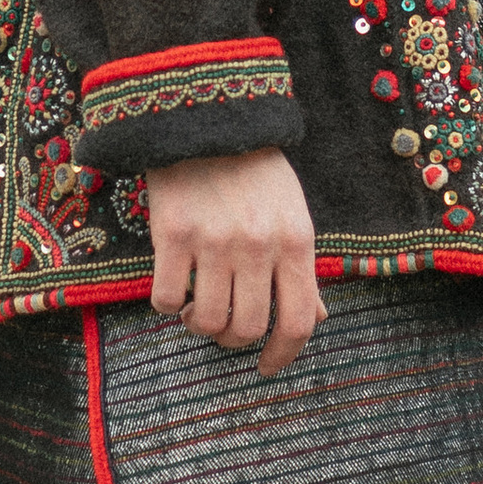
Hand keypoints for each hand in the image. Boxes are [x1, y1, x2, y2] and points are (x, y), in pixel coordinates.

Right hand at [145, 148, 324, 376]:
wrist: (209, 117)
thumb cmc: (255, 171)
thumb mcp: (292, 213)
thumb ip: (302, 268)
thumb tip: (317, 319)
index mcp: (295, 240)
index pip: (298, 321)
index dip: (283, 355)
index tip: (266, 367)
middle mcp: (258, 244)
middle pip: (248, 329)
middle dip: (233, 339)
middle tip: (223, 322)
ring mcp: (214, 240)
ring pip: (207, 321)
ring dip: (198, 323)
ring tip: (195, 304)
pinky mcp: (173, 233)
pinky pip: (165, 298)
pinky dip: (166, 303)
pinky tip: (173, 285)